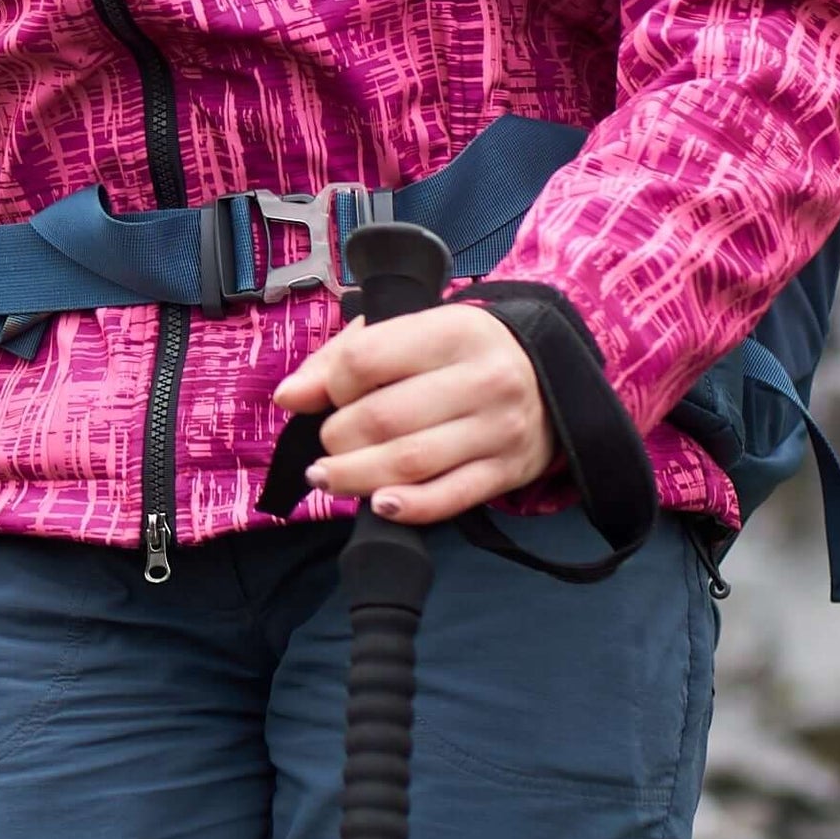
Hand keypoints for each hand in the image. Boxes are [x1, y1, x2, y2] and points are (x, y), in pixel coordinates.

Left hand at [273, 303, 552, 524]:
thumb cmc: (461, 354)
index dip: (331, 384)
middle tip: (329, 442)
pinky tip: (379, 505)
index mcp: (454, 331)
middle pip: (382, 418)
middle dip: (337, 437)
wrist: (549, 377)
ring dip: (354, 476)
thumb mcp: (412, 334)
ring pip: (409, 463)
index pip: (366, 360)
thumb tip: (290, 398)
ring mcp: (498, 429)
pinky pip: (449, 498)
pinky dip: (408, 508)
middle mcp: (482, 379)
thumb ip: (343, 358)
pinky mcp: (507, 472)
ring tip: (328, 477)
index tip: (330, 395)